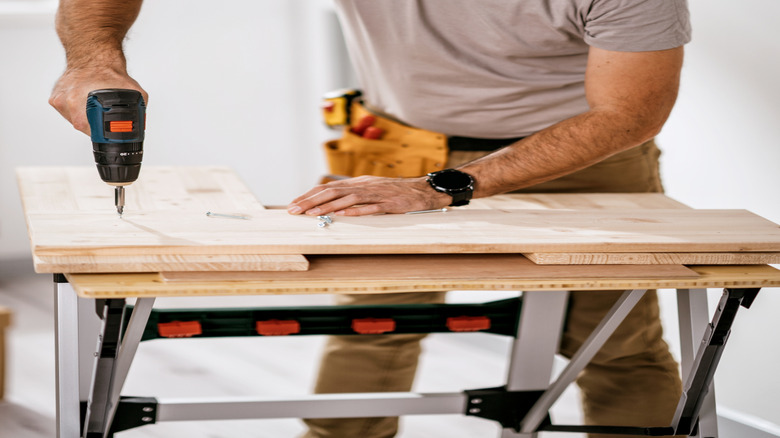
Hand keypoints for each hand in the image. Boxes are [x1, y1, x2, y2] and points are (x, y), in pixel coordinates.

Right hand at [49, 66, 147, 134]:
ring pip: (76, 120)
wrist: (92, 55)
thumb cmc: (109, 71)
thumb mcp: (133, 92)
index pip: (92, 133)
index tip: (108, 128)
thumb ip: (139, 109)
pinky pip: (68, 112)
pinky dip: (77, 108)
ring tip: (93, 104)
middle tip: (103, 112)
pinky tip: (84, 99)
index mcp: (80, 107)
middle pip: (84, 128)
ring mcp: (59, 102)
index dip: (103, 132)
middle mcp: (67, 105)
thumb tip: (141, 123)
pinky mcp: (54, 98)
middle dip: (96, 124)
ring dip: (86, 116)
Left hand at [287, 176, 451, 215]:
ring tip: (312, 214)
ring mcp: (376, 194)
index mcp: (358, 183)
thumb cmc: (395, 193)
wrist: (422, 190)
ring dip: (328, 207)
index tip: (294, 204)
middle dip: (311, 201)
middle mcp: (364, 186)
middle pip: (332, 192)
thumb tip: (331, 202)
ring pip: (348, 199)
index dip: (310, 195)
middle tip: (295, 210)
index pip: (328, 188)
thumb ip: (352, 195)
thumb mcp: (370, 190)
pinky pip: (371, 207)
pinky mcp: (389, 204)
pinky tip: (344, 215)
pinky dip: (357, 211)